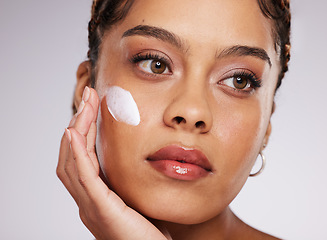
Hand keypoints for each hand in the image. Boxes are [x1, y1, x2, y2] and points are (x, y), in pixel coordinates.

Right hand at [57, 87, 167, 239]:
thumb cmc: (151, 234)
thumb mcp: (139, 201)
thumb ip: (132, 182)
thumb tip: (140, 159)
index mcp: (97, 198)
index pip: (83, 159)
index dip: (85, 131)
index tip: (94, 106)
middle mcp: (88, 202)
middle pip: (73, 156)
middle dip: (79, 123)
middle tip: (88, 96)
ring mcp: (91, 207)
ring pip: (72, 163)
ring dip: (77, 130)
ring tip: (85, 105)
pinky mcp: (101, 210)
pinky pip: (83, 178)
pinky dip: (76, 153)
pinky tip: (75, 132)